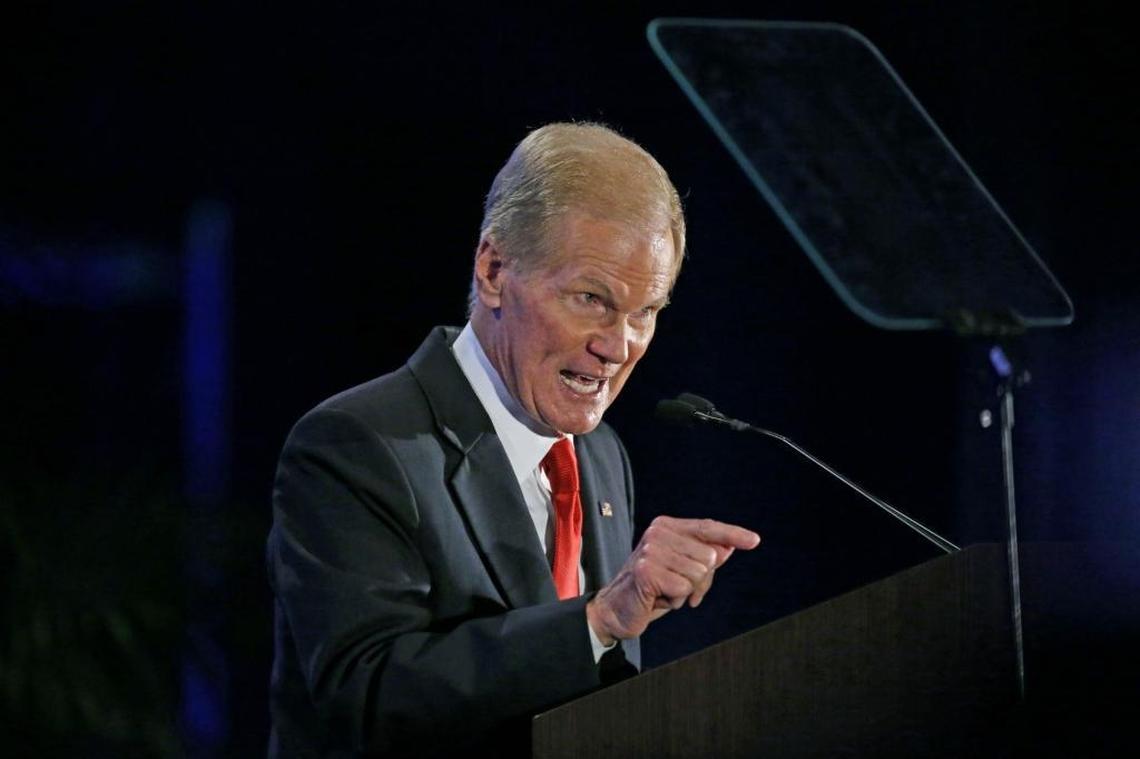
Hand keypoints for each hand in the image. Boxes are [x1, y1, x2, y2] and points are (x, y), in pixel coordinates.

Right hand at [586, 516, 760, 643]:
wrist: (615, 610)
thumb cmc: (651, 590)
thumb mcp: (681, 572)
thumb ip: (703, 558)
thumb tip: (728, 548)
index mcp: (666, 527)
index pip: (707, 528)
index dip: (732, 534)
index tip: (755, 541)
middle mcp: (658, 532)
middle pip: (709, 557)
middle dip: (700, 581)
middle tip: (676, 588)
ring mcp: (651, 550)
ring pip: (699, 574)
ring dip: (686, 592)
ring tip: (664, 592)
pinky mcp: (647, 570)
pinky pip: (684, 589)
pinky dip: (675, 600)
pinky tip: (656, 598)